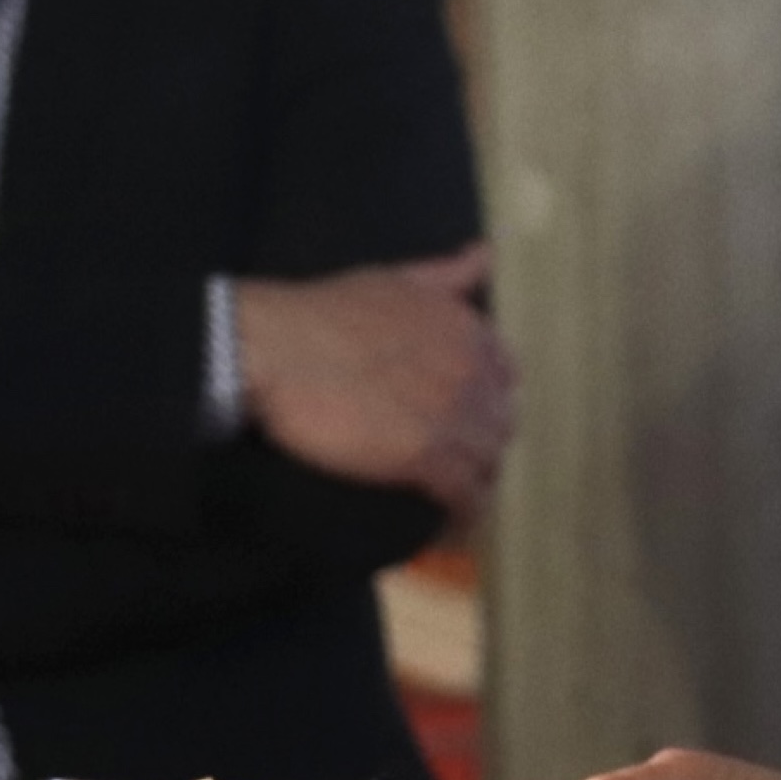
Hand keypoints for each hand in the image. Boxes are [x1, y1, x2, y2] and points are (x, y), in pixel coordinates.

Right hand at [234, 244, 515, 510]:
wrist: (275, 348)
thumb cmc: (323, 311)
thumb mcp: (395, 279)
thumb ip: (447, 273)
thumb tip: (487, 253)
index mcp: (467, 328)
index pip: (505, 378)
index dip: (485, 401)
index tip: (463, 418)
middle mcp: (471, 369)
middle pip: (500, 424)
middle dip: (481, 444)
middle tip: (449, 464)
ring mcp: (453, 414)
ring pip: (487, 463)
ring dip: (472, 483)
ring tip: (448, 500)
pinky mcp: (427, 456)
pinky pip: (465, 496)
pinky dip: (461, 515)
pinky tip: (448, 526)